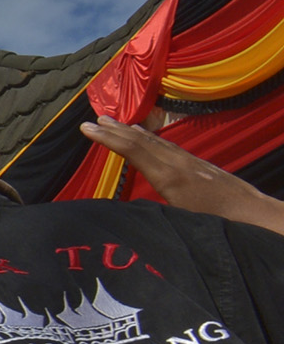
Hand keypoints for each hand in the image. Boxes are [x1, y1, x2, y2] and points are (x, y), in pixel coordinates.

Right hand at [83, 119, 283, 235]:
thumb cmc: (220, 224)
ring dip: (133, 132)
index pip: (134, 152)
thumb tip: (126, 215)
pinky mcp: (201, 167)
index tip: (87, 129)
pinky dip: (152, 140)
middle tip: (93, 119)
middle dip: (116, 130)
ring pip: (157, 142)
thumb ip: (154, 214)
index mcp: (171, 178)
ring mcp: (192, 163)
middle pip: (143, 141)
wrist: (257, 216)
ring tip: (114, 123)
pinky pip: (169, 148)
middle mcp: (180, 165)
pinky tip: (149, 139)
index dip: (108, 139)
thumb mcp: (182, 223)